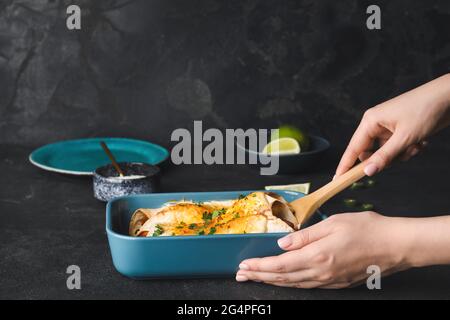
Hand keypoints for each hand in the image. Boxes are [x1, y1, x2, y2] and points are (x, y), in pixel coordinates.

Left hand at [236, 212, 411, 288]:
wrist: (395, 246)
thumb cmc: (367, 230)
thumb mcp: (333, 223)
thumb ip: (304, 235)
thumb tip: (282, 244)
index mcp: (317, 256)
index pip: (279, 265)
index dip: (259, 266)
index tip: (244, 265)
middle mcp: (320, 272)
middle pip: (282, 278)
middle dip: (259, 276)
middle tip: (241, 274)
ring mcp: (329, 280)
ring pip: (292, 284)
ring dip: (271, 281)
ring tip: (256, 277)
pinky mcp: (336, 282)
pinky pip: (306, 285)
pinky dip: (289, 283)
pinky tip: (283, 280)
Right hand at [336, 74, 449, 176]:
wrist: (448, 96)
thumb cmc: (425, 109)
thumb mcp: (404, 138)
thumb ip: (384, 157)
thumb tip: (367, 172)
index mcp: (370, 121)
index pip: (353, 148)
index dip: (345, 165)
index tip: (337, 179)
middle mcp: (376, 123)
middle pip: (370, 152)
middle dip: (386, 159)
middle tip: (399, 156)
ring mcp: (388, 127)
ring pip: (386, 153)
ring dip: (401, 154)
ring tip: (415, 145)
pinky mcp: (399, 130)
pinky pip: (396, 148)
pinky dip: (407, 149)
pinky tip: (420, 142)